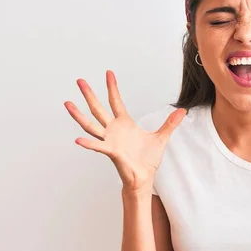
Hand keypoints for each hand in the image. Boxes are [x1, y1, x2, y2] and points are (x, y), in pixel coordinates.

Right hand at [64, 70, 186, 192]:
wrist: (145, 177)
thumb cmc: (148, 159)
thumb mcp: (162, 137)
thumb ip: (170, 123)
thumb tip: (183, 111)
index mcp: (125, 124)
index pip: (116, 101)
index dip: (112, 87)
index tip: (109, 73)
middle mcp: (114, 130)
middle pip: (98, 108)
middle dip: (89, 95)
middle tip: (80, 81)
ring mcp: (110, 140)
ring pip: (91, 125)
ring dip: (79, 115)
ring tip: (68, 104)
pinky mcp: (111, 152)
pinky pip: (98, 147)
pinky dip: (88, 144)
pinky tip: (78, 140)